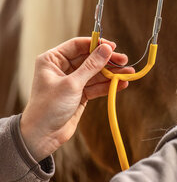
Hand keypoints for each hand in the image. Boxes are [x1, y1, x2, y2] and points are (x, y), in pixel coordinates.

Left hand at [20, 37, 133, 161]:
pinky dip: (109, 85)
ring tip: (129, 73)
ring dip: (112, 73)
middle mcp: (62, 68)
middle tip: (124, 60)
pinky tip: (122, 84)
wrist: (42, 136)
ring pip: (96, 72)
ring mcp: (72, 81)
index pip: (78, 45)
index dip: (96, 44)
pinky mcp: (80, 93)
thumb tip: (106, 49)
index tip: (113, 47)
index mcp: (53, 60)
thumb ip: (91, 66)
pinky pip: (97, 85)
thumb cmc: (49, 107)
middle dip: (108, 60)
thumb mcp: (72, 84)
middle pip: (90, 58)